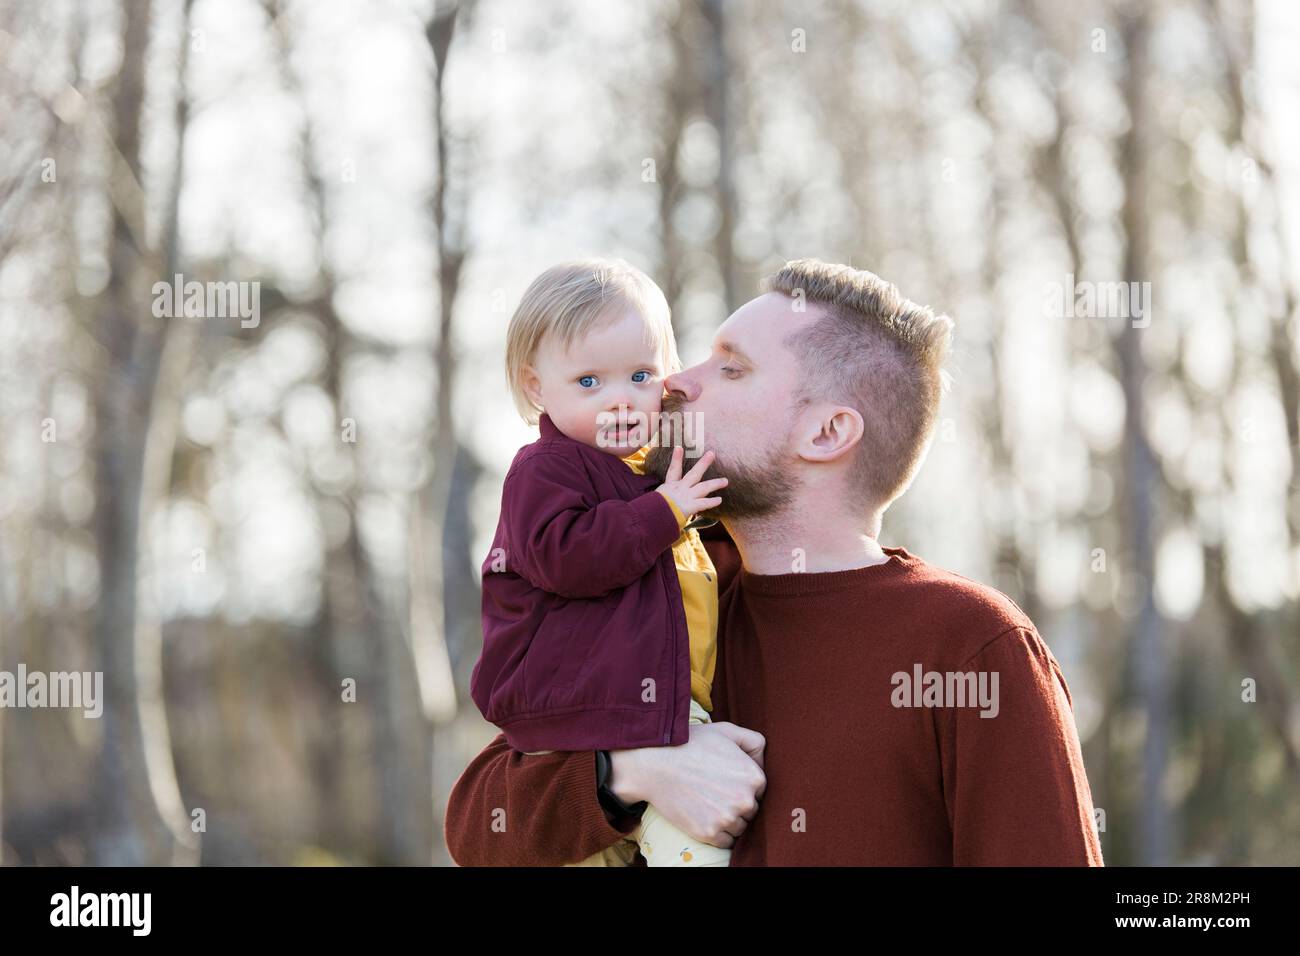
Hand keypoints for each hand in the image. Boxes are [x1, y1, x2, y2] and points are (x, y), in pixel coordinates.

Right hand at [609, 720, 765, 848]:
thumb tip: (763, 761)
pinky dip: (718, 833)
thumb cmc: (691, 744)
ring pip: (739, 827)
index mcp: (753, 776)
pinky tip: (704, 815)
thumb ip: (753, 741)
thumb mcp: (726, 731)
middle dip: (737, 803)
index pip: (759, 790)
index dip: (743, 785)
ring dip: (728, 819)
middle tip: (715, 790)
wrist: (656, 763)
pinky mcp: (710, 833)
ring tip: (708, 802)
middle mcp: (745, 800)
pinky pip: (726, 842)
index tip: (726, 779)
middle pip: (751, 810)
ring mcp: (727, 819)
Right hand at [656, 447, 727, 517]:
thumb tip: (648, 504)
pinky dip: (712, 501)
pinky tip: (720, 500)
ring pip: (704, 487)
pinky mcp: (690, 506)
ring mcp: (686, 496)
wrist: (652, 516)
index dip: (676, 458)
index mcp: (669, 487)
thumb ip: (654, 501)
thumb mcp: (651, 501)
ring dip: (716, 483)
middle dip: (704, 463)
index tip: (679, 447)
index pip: (673, 470)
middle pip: (694, 473)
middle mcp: (680, 489)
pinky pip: (704, 503)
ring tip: (725, 481)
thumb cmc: (649, 510)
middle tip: (712, 454)